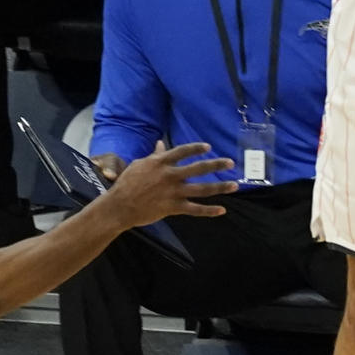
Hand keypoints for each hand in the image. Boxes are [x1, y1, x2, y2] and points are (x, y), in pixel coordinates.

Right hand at [98, 142, 238, 227]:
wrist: (119, 206)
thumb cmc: (128, 183)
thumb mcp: (140, 165)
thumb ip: (155, 155)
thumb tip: (162, 143)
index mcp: (161, 163)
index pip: (183, 151)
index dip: (196, 148)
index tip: (209, 147)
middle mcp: (170, 175)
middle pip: (198, 168)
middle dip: (216, 165)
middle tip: (231, 163)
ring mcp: (173, 192)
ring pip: (202, 189)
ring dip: (220, 187)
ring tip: (235, 186)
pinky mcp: (173, 208)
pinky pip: (195, 210)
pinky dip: (209, 211)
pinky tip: (222, 210)